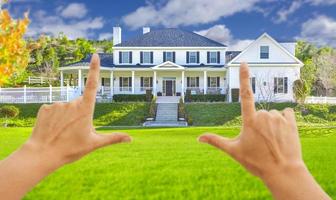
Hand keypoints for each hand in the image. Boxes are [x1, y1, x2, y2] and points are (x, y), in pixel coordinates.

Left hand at [0, 54, 130, 199]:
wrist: (42, 154)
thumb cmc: (70, 149)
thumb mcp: (94, 144)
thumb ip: (113, 138)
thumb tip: (131, 139)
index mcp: (85, 109)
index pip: (92, 85)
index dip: (94, 69)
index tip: (95, 55)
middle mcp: (71, 103)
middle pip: (80, 104)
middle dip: (80, 114)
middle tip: (75, 132)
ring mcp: (57, 104)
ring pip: (66, 108)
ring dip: (66, 117)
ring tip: (62, 133)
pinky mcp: (45, 108)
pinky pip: (53, 110)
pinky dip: (54, 118)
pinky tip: (52, 129)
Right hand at [199, 63, 330, 199]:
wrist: (283, 172)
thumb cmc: (256, 162)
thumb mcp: (233, 151)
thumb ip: (216, 141)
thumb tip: (198, 138)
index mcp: (249, 120)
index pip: (245, 94)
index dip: (243, 78)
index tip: (244, 63)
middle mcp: (264, 115)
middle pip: (258, 113)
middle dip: (257, 124)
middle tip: (259, 142)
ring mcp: (279, 118)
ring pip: (271, 115)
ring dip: (270, 124)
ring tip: (271, 141)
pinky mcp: (291, 122)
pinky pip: (286, 114)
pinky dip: (283, 121)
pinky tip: (282, 135)